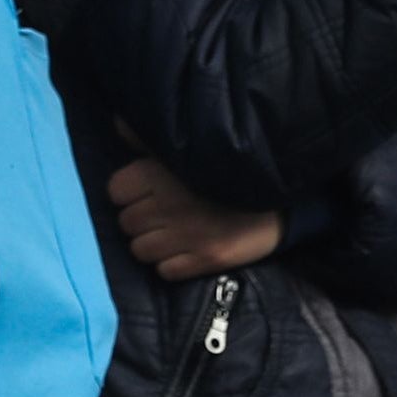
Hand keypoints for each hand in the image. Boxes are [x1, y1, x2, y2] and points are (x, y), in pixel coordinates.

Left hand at [108, 153, 280, 281]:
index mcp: (158, 172)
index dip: (128, 192)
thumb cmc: (227, 168)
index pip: (115, 191)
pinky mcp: (205, 260)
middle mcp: (167, 205)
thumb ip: (148, 138)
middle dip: (140, 218)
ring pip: (140, 250)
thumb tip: (117, 125)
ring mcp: (186, 235)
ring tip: (173, 232)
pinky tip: (187, 249)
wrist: (280, 196)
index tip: (145, 190)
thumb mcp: (187, 143)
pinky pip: (164, 272)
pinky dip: (172, 263)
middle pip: (126, 223)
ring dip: (153, 243)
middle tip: (162, 212)